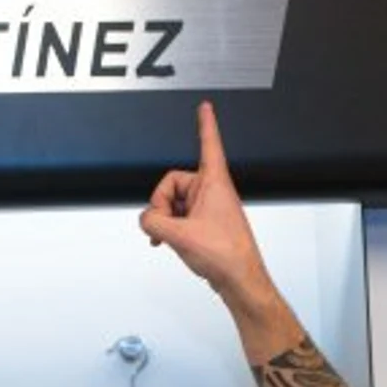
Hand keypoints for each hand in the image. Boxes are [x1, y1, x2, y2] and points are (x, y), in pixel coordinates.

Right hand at [140, 101, 273, 306]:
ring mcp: (210, 208)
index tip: (205, 107)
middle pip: (173, 183)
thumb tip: (145, 219)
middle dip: (162, 204)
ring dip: (166, 220)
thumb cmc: (226, 255)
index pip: (209, 144)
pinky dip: (170, 228)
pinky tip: (167, 242)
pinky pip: (180, 217)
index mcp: (214, 182)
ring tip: (173, 239)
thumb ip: (152, 221)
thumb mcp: (179, 235)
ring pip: (174, 203)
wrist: (241, 280)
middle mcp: (213, 191)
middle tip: (166, 226)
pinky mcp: (207, 223)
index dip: (205, 124)